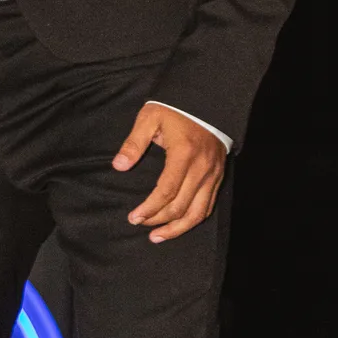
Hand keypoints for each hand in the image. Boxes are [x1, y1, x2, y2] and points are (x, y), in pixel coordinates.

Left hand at [113, 103, 225, 241]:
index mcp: (184, 155)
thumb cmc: (174, 109)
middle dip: (158, 220)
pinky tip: (180, 225)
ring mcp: (213, 175)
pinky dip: (194, 219)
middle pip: (181, 206)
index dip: (149, 208)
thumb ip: (134, 143)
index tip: (134, 217)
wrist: (207, 101)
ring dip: (178, 228)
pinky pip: (208, 206)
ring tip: (158, 236)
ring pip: (198, 212)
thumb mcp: (149, 119)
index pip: (166, 191)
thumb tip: (119, 166)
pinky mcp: (218, 176)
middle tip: (140, 224)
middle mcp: (201, 169)